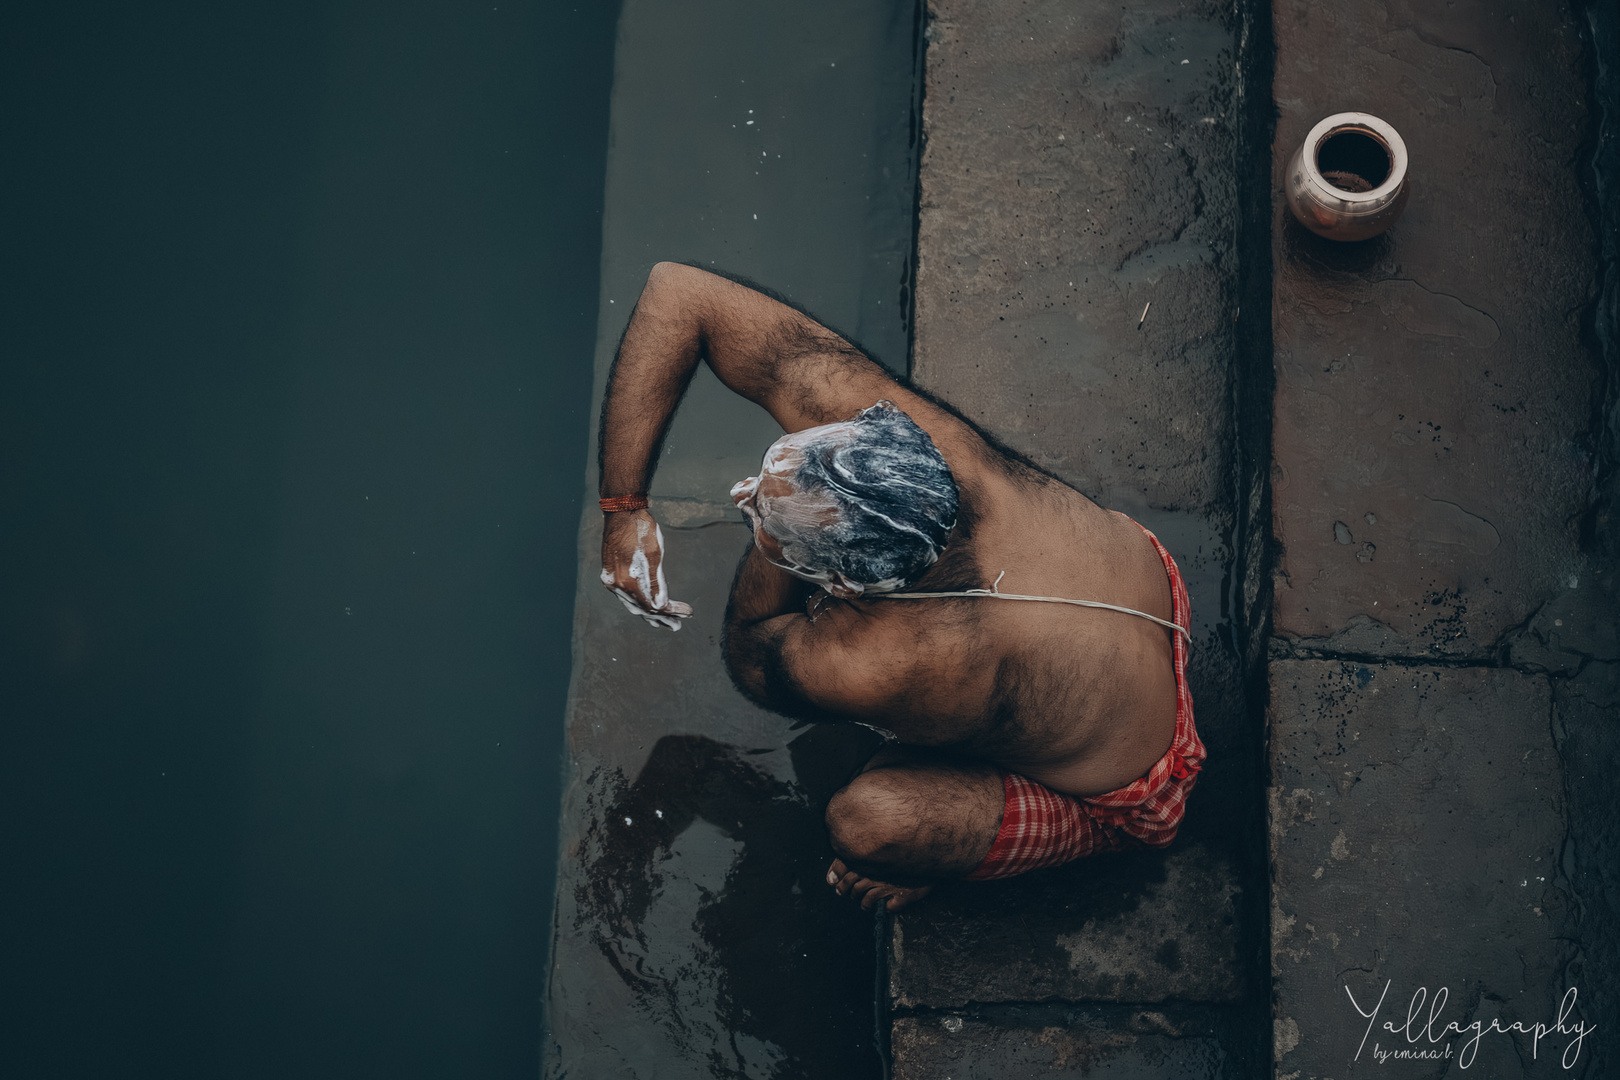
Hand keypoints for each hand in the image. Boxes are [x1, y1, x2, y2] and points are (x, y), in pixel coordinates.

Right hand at [600, 509, 692, 630]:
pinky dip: (638, 603)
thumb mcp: (655, 554)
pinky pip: (626, 595)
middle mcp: (616, 584)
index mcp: (628, 581)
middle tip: (677, 625)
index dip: (670, 611)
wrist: (622, 511)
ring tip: (664, 622)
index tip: (686, 612)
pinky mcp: (610, 574)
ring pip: (632, 604)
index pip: (652, 605)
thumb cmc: (641, 529)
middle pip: (641, 608)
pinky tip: (646, 606)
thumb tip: (661, 606)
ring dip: (650, 613)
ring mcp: (611, 580)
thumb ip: (657, 582)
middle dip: (661, 617)